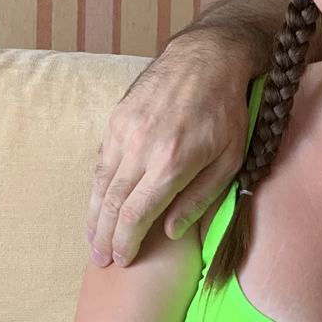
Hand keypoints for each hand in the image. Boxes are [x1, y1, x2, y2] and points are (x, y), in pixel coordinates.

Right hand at [86, 27, 253, 267]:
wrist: (206, 60)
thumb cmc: (226, 113)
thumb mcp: (228, 160)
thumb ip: (199, 198)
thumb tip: (169, 231)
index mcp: (171, 163)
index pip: (136, 214)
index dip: (125, 242)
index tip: (122, 261)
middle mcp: (141, 148)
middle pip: (111, 204)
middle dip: (104, 237)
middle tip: (100, 260)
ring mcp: (124, 131)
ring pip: (100, 183)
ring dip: (94, 216)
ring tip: (93, 239)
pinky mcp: (116, 119)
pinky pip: (102, 161)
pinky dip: (97, 188)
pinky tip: (98, 204)